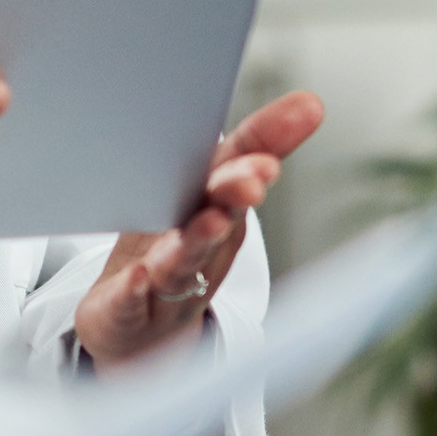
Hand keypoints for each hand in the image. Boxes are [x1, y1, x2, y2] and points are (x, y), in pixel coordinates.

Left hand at [74, 91, 325, 367]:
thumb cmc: (172, 252)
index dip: (258, 158)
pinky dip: (135, 290)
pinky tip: (138, 276)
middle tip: (253, 178)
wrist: (135, 334)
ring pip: (182, 261)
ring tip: (209, 220)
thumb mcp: (206, 194)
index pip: (238, 177)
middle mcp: (197, 249)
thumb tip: (311, 101)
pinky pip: (131, 302)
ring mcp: (164, 284)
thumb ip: (247, 147)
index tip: (288, 134)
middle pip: (217, 218)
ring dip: (197, 239)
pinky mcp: (125, 312)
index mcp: (214, 211)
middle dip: (235, 195)